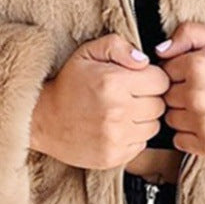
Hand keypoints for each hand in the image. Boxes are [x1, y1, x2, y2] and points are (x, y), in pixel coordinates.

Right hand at [30, 33, 169, 169]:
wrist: (42, 119)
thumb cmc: (68, 83)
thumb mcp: (88, 53)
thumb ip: (119, 47)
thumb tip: (144, 61)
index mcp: (114, 82)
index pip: (161, 81)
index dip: (152, 78)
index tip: (139, 80)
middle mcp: (117, 111)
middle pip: (160, 105)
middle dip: (148, 98)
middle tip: (129, 96)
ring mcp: (115, 137)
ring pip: (154, 126)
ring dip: (143, 119)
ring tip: (122, 112)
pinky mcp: (113, 156)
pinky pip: (142, 145)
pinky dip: (133, 136)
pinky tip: (116, 127)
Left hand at [154, 20, 204, 155]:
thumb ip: (188, 33)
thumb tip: (159, 51)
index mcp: (197, 65)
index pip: (164, 71)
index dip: (179, 73)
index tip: (197, 76)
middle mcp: (196, 94)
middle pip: (166, 96)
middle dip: (180, 93)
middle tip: (204, 92)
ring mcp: (202, 121)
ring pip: (171, 119)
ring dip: (183, 115)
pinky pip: (179, 141)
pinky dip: (189, 135)